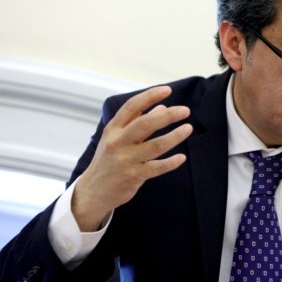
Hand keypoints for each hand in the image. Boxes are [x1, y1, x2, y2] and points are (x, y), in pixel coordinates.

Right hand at [72, 86, 192, 230]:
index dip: (150, 96)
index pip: (132, 107)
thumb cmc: (108, 160)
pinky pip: (157, 168)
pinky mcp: (134, 176)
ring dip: (175, 136)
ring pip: (155, 146)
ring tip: (188, 128)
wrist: (93, 191)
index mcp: (113, 129)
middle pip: (145, 124)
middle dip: (168, 116)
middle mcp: (118, 142)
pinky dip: (171, 162)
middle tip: (185, 110)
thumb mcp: (116, 138)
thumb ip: (137, 122)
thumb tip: (162, 107)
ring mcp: (126, 160)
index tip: (167, 90)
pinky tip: (182, 157)